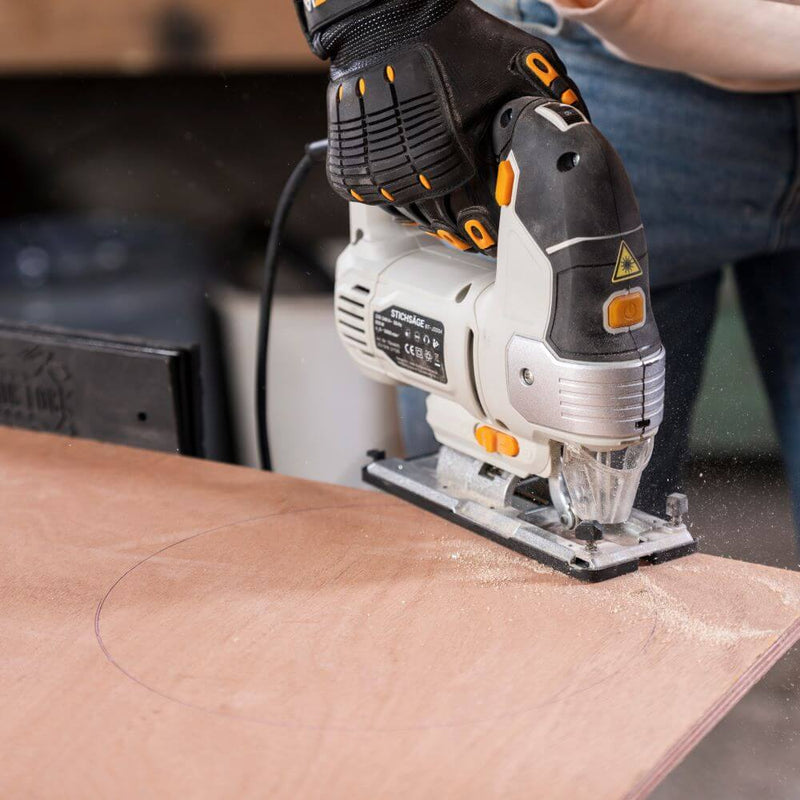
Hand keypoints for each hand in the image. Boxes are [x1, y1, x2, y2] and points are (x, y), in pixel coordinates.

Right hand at [294, 0, 586, 252]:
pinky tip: (422, 203)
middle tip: (481, 237)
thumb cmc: (455, 38)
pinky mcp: (356, 171)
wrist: (386, 19)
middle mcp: (413, 176)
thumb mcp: (520, 60)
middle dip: (467, 234)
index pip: (477, 220)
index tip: (503, 236)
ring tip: (455, 225)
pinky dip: (405, 207)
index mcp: (453, 161)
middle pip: (445, 228)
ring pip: (414, 221)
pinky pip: (384, 205)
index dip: (493, 232)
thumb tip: (582, 131)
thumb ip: (554, 99)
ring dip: (436, 226)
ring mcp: (381, 176)